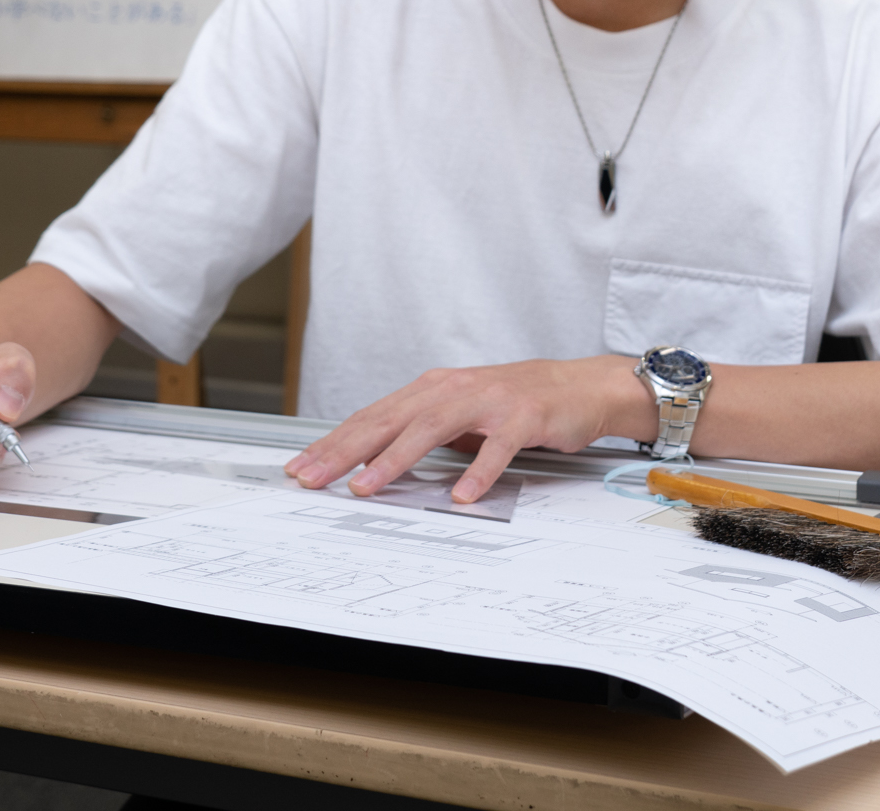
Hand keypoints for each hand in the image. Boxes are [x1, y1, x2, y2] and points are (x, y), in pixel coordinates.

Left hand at [284, 356, 644, 503]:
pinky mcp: (522, 417)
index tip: (302, 466)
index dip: (334, 442)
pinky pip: (497, 448)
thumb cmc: (515, 403)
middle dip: (345, 451)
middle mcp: (453, 390)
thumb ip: (419, 433)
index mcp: (432, 390)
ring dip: (394, 459)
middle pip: (388, 420)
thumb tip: (371, 461)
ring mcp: (487, 401)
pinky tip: (461, 494)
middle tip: (312, 478)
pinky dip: (478, 471)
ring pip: (430, 429)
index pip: (372, 417)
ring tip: (366, 485)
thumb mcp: (458, 415)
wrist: (578, 386)